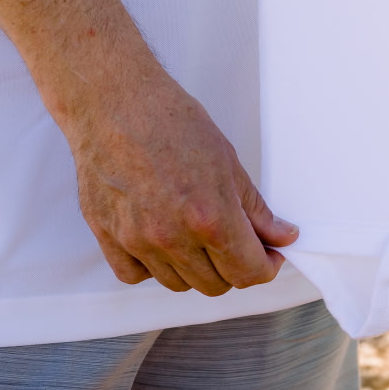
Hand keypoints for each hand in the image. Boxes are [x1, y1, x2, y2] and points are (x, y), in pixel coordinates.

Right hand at [66, 65, 297, 294]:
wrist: (114, 104)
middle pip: (216, 285)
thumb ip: (255, 210)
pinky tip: (159, 240)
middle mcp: (173, 238)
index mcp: (211, 218)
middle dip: (233, 267)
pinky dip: (151, 267)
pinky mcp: (107, 237)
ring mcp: (136, 241)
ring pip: (178, 283)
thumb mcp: (228, 162)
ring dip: (194, 268)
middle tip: (234, 241)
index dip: (266, 268)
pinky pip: (135, 275)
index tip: (268, 257)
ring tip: (194, 234)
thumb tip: (281, 236)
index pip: (248, 272)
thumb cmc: (170, 122)